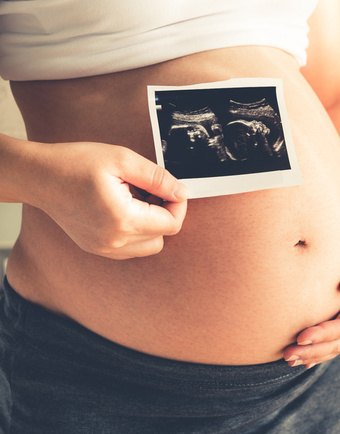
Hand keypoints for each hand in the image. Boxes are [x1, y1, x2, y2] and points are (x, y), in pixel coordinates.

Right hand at [33, 142, 188, 259]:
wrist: (38, 176)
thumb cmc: (75, 163)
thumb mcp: (122, 159)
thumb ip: (157, 178)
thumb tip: (182, 192)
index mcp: (123, 220)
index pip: (172, 224)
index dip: (178, 204)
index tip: (169, 188)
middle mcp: (114, 241)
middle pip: (163, 236)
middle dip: (164, 213)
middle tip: (149, 190)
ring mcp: (104, 248)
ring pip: (149, 245)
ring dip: (151, 224)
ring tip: (135, 199)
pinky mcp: (97, 248)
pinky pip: (131, 247)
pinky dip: (135, 231)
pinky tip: (123, 208)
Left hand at [283, 237, 339, 367]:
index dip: (324, 333)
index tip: (301, 337)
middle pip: (338, 343)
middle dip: (313, 350)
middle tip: (287, 355)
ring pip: (336, 347)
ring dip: (313, 355)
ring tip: (288, 359)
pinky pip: (336, 343)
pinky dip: (320, 353)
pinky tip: (303, 360)